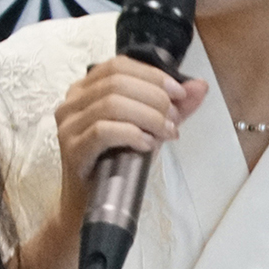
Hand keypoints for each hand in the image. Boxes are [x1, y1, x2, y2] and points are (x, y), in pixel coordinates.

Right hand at [52, 54, 208, 218]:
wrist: (92, 203)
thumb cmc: (117, 162)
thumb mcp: (150, 128)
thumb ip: (173, 107)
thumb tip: (200, 86)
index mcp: (86, 90)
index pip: (117, 65)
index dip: (153, 75)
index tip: (180, 94)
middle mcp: (71, 102)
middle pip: (117, 81)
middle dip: (155, 98)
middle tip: (174, 120)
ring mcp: (68, 125)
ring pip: (112, 104)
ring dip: (149, 117)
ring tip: (166, 134)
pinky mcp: (71, 148)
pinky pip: (104, 131)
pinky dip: (133, 134)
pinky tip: (147, 145)